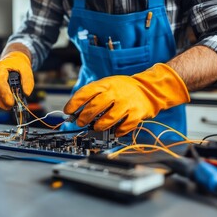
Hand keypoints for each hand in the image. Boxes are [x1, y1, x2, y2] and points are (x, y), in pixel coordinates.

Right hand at [0, 51, 33, 109]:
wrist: (12, 59)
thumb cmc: (18, 64)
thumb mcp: (26, 69)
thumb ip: (28, 81)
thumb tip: (26, 93)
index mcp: (0, 67)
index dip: (4, 93)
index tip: (11, 103)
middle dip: (3, 100)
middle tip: (12, 106)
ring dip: (0, 102)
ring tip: (9, 106)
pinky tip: (4, 103)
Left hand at [63, 63, 189, 136]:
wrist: (148, 88)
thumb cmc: (123, 89)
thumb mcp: (107, 85)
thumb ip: (93, 95)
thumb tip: (74, 111)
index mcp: (106, 85)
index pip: (86, 92)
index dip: (74, 103)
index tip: (68, 111)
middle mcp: (116, 93)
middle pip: (96, 106)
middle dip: (85, 116)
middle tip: (80, 122)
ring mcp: (127, 103)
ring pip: (109, 118)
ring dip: (100, 125)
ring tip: (96, 127)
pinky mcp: (137, 113)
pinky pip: (125, 125)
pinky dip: (118, 131)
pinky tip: (115, 131)